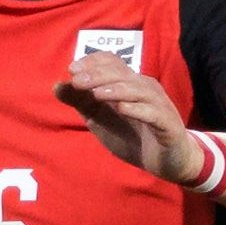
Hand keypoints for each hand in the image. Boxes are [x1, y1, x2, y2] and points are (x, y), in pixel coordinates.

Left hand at [55, 53, 202, 184]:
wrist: (168, 162)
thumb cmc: (134, 136)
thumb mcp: (101, 119)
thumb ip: (81, 103)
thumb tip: (57, 85)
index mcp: (129, 84)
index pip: (113, 63)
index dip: (93, 62)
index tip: (72, 69)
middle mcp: (145, 89)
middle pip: (122, 74)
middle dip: (98, 75)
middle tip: (77, 81)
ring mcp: (158, 105)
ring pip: (138, 90)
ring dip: (116, 90)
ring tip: (96, 94)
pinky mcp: (168, 125)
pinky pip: (153, 113)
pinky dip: (137, 110)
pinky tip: (122, 109)